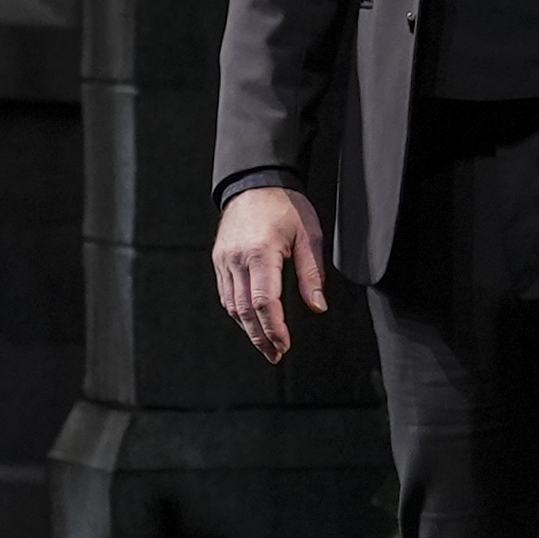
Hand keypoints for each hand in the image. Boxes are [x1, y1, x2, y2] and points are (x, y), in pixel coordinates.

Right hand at [213, 186, 327, 363]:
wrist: (255, 182)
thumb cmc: (285, 206)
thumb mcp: (309, 235)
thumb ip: (312, 274)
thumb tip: (318, 307)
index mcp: (261, 253)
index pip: (265, 301)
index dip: (275, 328)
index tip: (285, 345)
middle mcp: (237, 259)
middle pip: (245, 310)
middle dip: (261, 337)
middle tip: (275, 355)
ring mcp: (224, 260)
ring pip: (232, 305)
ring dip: (248, 329)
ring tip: (266, 345)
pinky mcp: (219, 260)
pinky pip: (226, 294)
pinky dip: (238, 312)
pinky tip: (251, 323)